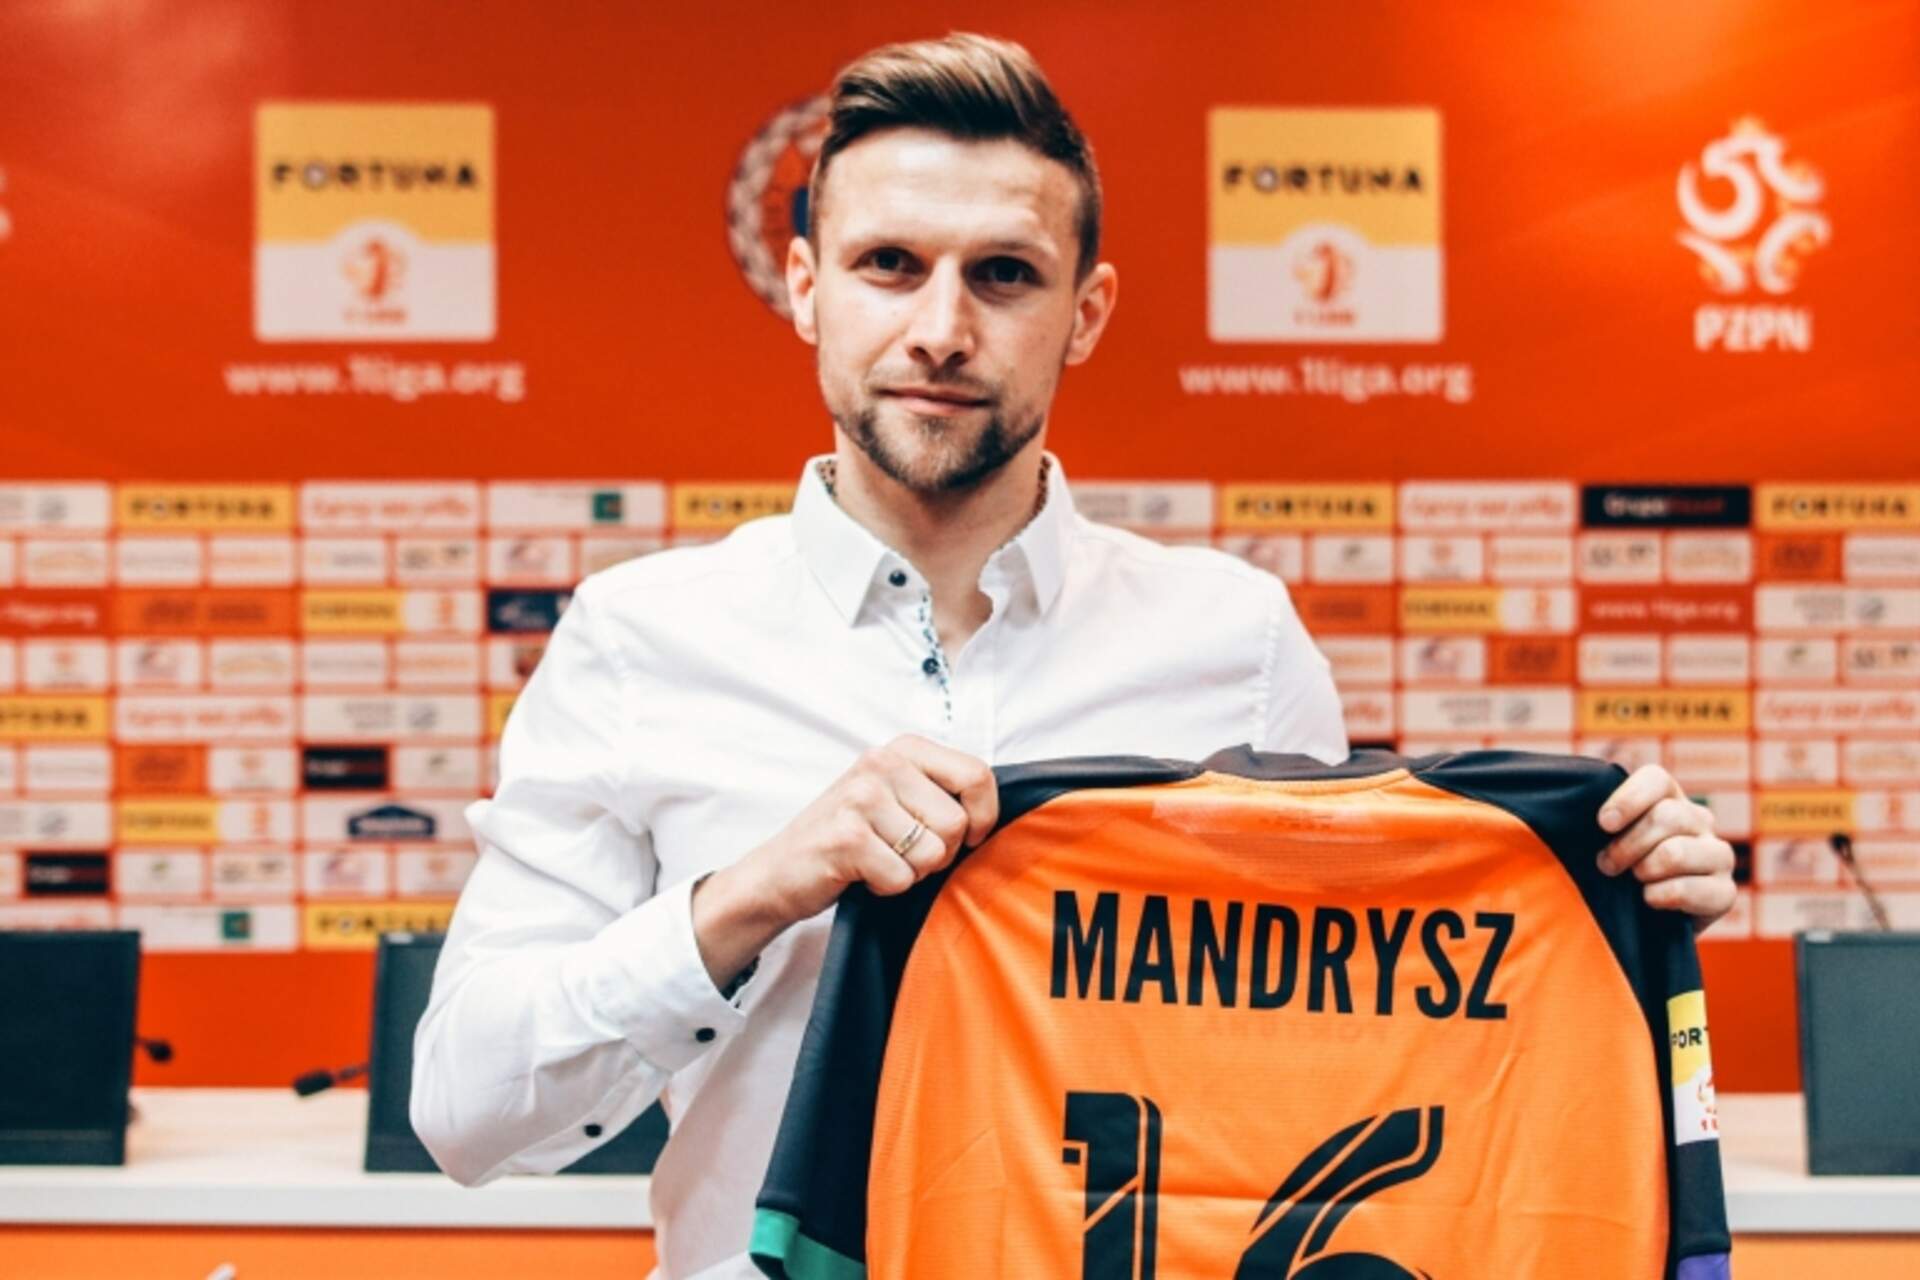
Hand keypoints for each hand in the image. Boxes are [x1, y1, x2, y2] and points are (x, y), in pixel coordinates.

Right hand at [692, 736, 996, 983]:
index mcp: (902, 748)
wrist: (779, 871)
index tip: (970, 837)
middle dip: (939, 853)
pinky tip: (862, 874)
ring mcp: (862, 797)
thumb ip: (940, 792)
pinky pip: (903, 878)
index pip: (977, 774)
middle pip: (957, 823)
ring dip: (912, 872)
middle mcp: (881, 762)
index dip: (984, 816)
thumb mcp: (896, 797)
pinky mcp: (848, 837)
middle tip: (902, 853)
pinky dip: (887, 888)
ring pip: (934, 854)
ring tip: (880, 860)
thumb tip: (995, 814)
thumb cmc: (850, 837)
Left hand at [1595, 764, 1737, 929]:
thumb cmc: (1616, 873)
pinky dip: (1659, 897)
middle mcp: (1699, 821)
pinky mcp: (1725, 892)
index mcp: (1669, 799)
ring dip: (1644, 871)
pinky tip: (1649, 900)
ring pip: (1676, 852)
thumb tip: (1574, 804)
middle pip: (1667, 816)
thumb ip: (1599, 821)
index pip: (1657, 779)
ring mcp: (1718, 855)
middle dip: (1628, 845)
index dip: (1628, 799)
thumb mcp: (1604, 841)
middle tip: (1607, 865)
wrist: (1642, 924)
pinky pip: (1689, 889)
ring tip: (1633, 882)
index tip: (1603, 824)